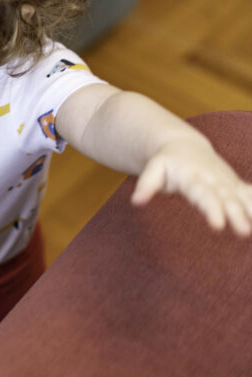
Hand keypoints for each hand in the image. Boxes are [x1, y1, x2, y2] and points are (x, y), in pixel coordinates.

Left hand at [132, 136, 251, 235]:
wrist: (184, 146)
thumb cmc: (167, 161)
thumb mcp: (154, 168)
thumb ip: (147, 184)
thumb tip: (136, 201)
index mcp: (194, 177)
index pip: (203, 195)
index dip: (211, 209)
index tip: (218, 225)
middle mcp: (214, 180)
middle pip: (226, 198)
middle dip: (236, 214)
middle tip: (244, 231)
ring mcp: (226, 183)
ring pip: (242, 198)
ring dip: (251, 211)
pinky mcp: (235, 187)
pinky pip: (250, 195)